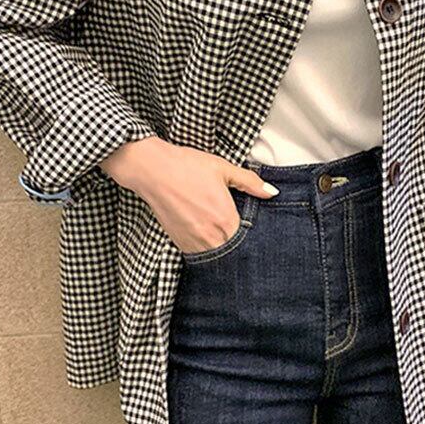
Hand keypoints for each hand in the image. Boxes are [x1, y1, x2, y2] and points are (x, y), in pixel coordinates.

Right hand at [99, 137, 278, 252]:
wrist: (152, 170)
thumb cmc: (187, 166)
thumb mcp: (223, 169)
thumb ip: (250, 183)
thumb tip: (272, 192)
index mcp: (225, 220)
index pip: (248, 241)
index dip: (253, 238)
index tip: (254, 232)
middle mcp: (210, 237)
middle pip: (233, 252)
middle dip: (239, 245)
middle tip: (239, 234)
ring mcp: (193, 243)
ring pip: (216, 256)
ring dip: (222, 248)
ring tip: (221, 233)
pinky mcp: (178, 243)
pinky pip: (198, 254)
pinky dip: (206, 248)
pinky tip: (207, 234)